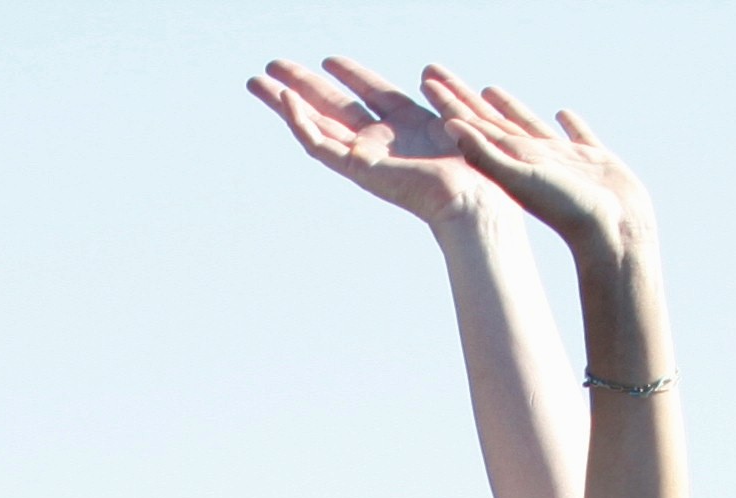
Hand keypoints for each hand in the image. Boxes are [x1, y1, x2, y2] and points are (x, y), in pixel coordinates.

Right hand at [247, 55, 500, 227]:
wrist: (474, 201)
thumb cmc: (478, 172)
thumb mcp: (456, 121)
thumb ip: (442, 99)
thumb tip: (431, 72)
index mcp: (407, 126)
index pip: (368, 93)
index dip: (349, 73)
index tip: (329, 59)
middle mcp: (380, 141)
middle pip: (330, 106)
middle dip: (301, 84)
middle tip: (271, 67)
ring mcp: (364, 157)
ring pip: (313, 125)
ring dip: (285, 101)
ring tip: (256, 81)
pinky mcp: (355, 170)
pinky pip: (319, 145)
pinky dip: (300, 123)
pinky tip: (284, 101)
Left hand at [424, 72, 655, 265]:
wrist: (613, 235)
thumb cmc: (565, 210)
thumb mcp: (520, 178)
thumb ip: (486, 154)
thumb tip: (450, 126)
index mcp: (513, 160)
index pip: (474, 125)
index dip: (450, 103)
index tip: (427, 82)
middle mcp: (534, 158)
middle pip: (494, 121)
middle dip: (469, 100)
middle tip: (444, 77)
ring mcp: (564, 160)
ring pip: (530, 125)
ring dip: (510, 108)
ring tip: (490, 90)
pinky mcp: (595, 161)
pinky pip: (578, 135)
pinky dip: (571, 124)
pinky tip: (564, 113)